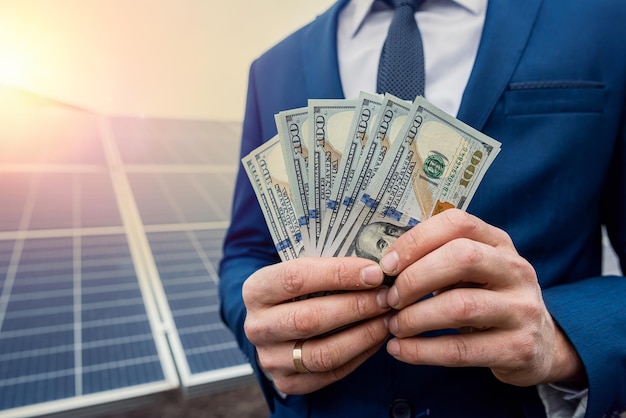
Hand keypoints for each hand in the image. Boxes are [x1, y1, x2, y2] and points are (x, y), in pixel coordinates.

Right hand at [242, 257, 390, 394]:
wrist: (277, 325)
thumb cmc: (299, 291)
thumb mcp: (302, 271)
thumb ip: (330, 267)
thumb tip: (376, 268)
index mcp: (255, 290)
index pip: (296, 278)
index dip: (339, 274)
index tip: (374, 272)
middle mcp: (256, 326)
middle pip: (309, 319)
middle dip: (355, 307)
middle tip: (386, 297)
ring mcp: (269, 358)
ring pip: (321, 353)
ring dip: (362, 335)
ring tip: (386, 319)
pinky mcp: (286, 382)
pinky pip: (329, 374)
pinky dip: (359, 356)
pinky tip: (377, 339)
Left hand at [379, 209, 584, 385]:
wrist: (539, 346)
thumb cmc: (487, 300)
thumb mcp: (472, 272)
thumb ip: (437, 260)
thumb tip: (383, 266)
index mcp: (499, 243)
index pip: (457, 223)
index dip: (416, 240)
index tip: (387, 265)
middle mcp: (516, 270)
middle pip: (462, 258)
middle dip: (415, 278)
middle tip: (390, 298)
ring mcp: (522, 310)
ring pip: (460, 306)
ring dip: (415, 317)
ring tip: (393, 326)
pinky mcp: (518, 348)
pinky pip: (461, 350)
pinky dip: (422, 351)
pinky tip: (400, 350)